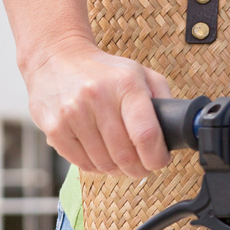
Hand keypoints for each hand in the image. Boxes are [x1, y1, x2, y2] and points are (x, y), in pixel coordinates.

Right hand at [23, 35, 170, 177]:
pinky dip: (95, 167)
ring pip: (103, 162)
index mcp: (125, 84)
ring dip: (117, 170)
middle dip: (139, 168)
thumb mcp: (140, 73)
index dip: (156, 156)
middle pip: (124, 153)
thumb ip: (162, 98)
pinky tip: (102, 159)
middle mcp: (97, 98)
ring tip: (123, 163)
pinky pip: (80, 162)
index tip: (160, 161)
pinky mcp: (54, 128)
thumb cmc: (103, 70)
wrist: (55, 59)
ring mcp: (72, 114)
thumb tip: (176, 128)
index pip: (145, 133)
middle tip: (143, 168)